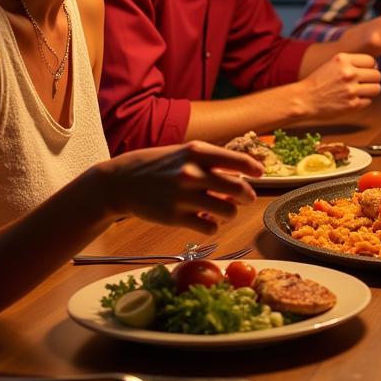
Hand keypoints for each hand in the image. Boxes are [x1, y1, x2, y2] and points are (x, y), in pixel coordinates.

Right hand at [98, 142, 261, 234]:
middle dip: (247, 195)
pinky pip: (210, 228)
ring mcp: (183, 196)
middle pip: (239, 189)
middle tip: (244, 198)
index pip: (238, 161)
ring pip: (228, 211)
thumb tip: (243, 177)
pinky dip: (213, 226)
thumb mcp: (184, 153)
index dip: (254, 169)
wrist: (120, 182)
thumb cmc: (159, 166)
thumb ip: (212, 161)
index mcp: (197, 152)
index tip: (260, 174)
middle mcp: (192, 173)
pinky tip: (206, 220)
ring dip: (230, 212)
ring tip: (223, 209)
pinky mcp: (175, 218)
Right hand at [297, 52, 380, 114]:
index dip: (371, 67)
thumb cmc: (319, 81)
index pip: (371, 61)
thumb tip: (375, 67)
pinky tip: (352, 99)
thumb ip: (352, 62)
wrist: (304, 99)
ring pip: (376, 88)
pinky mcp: (352, 105)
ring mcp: (351, 90)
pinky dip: (362, 101)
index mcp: (343, 60)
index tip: (366, 71)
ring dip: (370, 90)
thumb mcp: (333, 63)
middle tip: (363, 83)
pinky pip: (368, 101)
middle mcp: (349, 73)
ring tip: (360, 91)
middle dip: (372, 79)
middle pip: (377, 75)